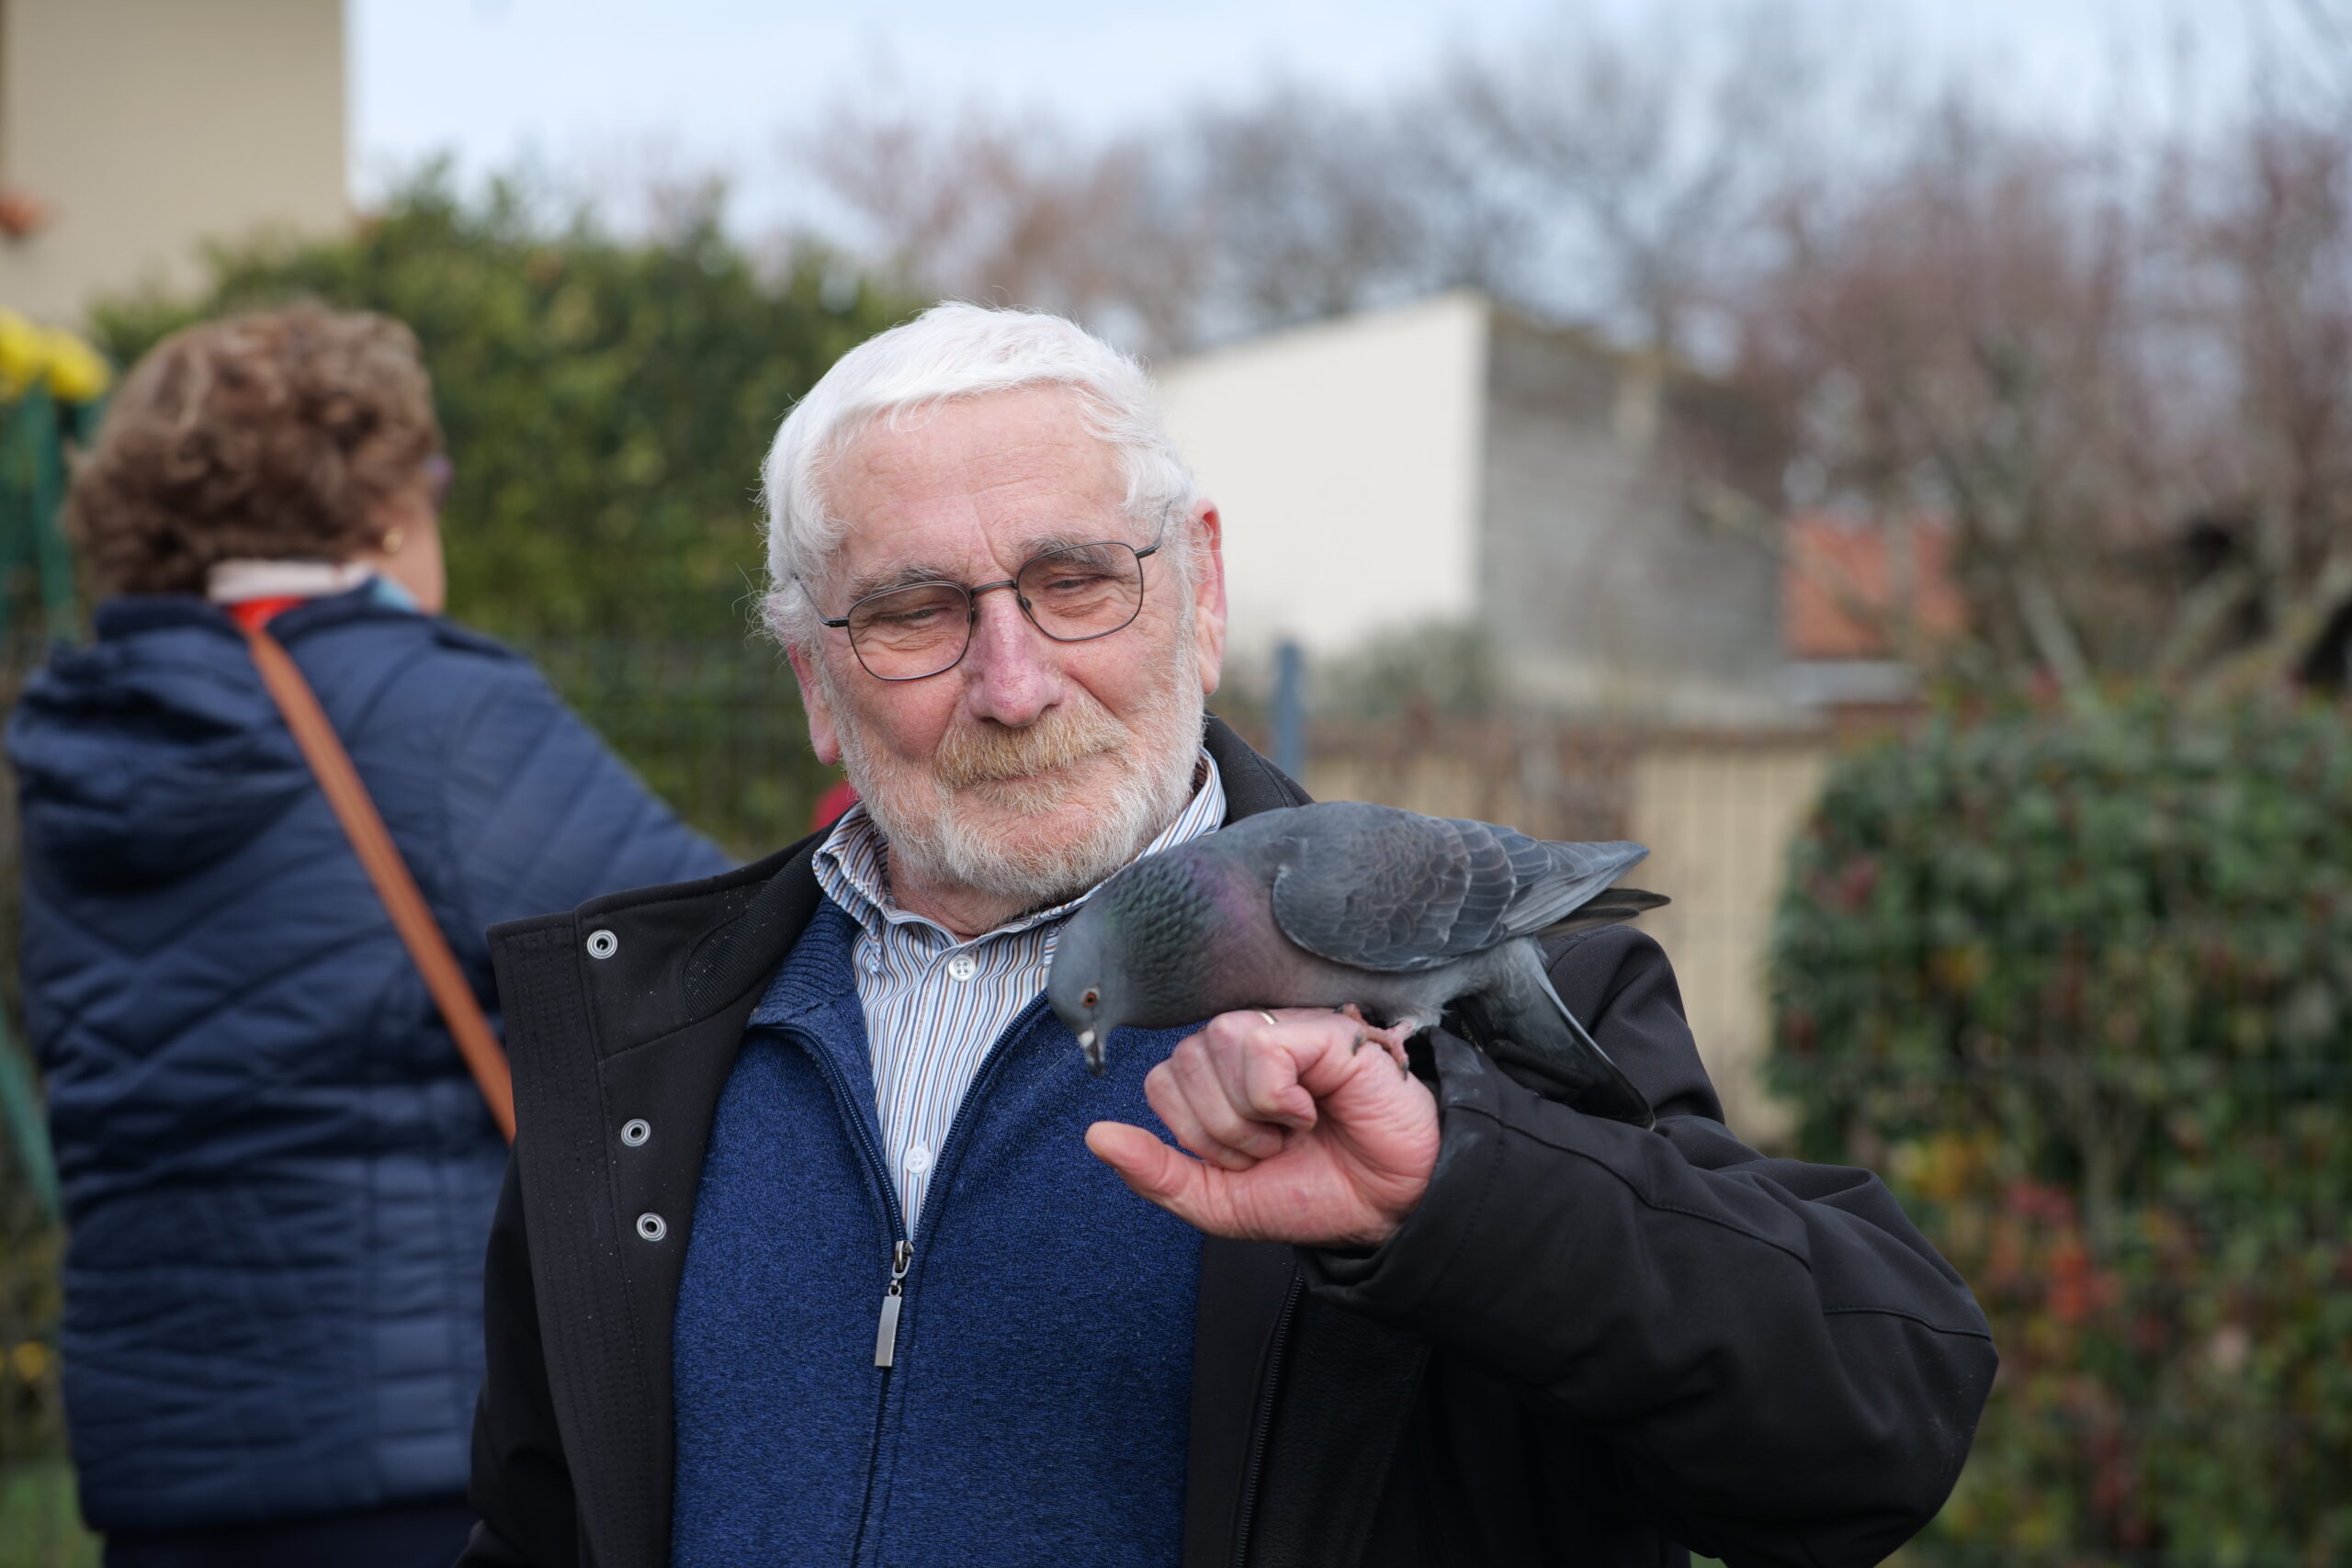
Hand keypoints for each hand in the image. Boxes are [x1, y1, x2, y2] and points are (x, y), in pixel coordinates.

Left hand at [1085, 1008, 1440, 1248]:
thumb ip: (1156, 1172)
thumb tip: (1094, 1136)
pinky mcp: (1318, 1029)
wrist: (1386, 1208)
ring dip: (1252, 1117)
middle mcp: (1242, 1044)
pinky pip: (1260, 1050)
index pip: (1160, 1085)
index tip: (1250, 1158)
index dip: (1199, 1138)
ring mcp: (1280, 1031)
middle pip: (1182, 1069)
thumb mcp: (1219, 1201)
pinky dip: (1279, 1098)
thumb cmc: (1312, 1192)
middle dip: (1225, 1135)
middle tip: (1277, 1147)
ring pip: (1215, 1052)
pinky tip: (1312, 1108)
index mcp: (1215, 1077)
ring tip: (1294, 1129)